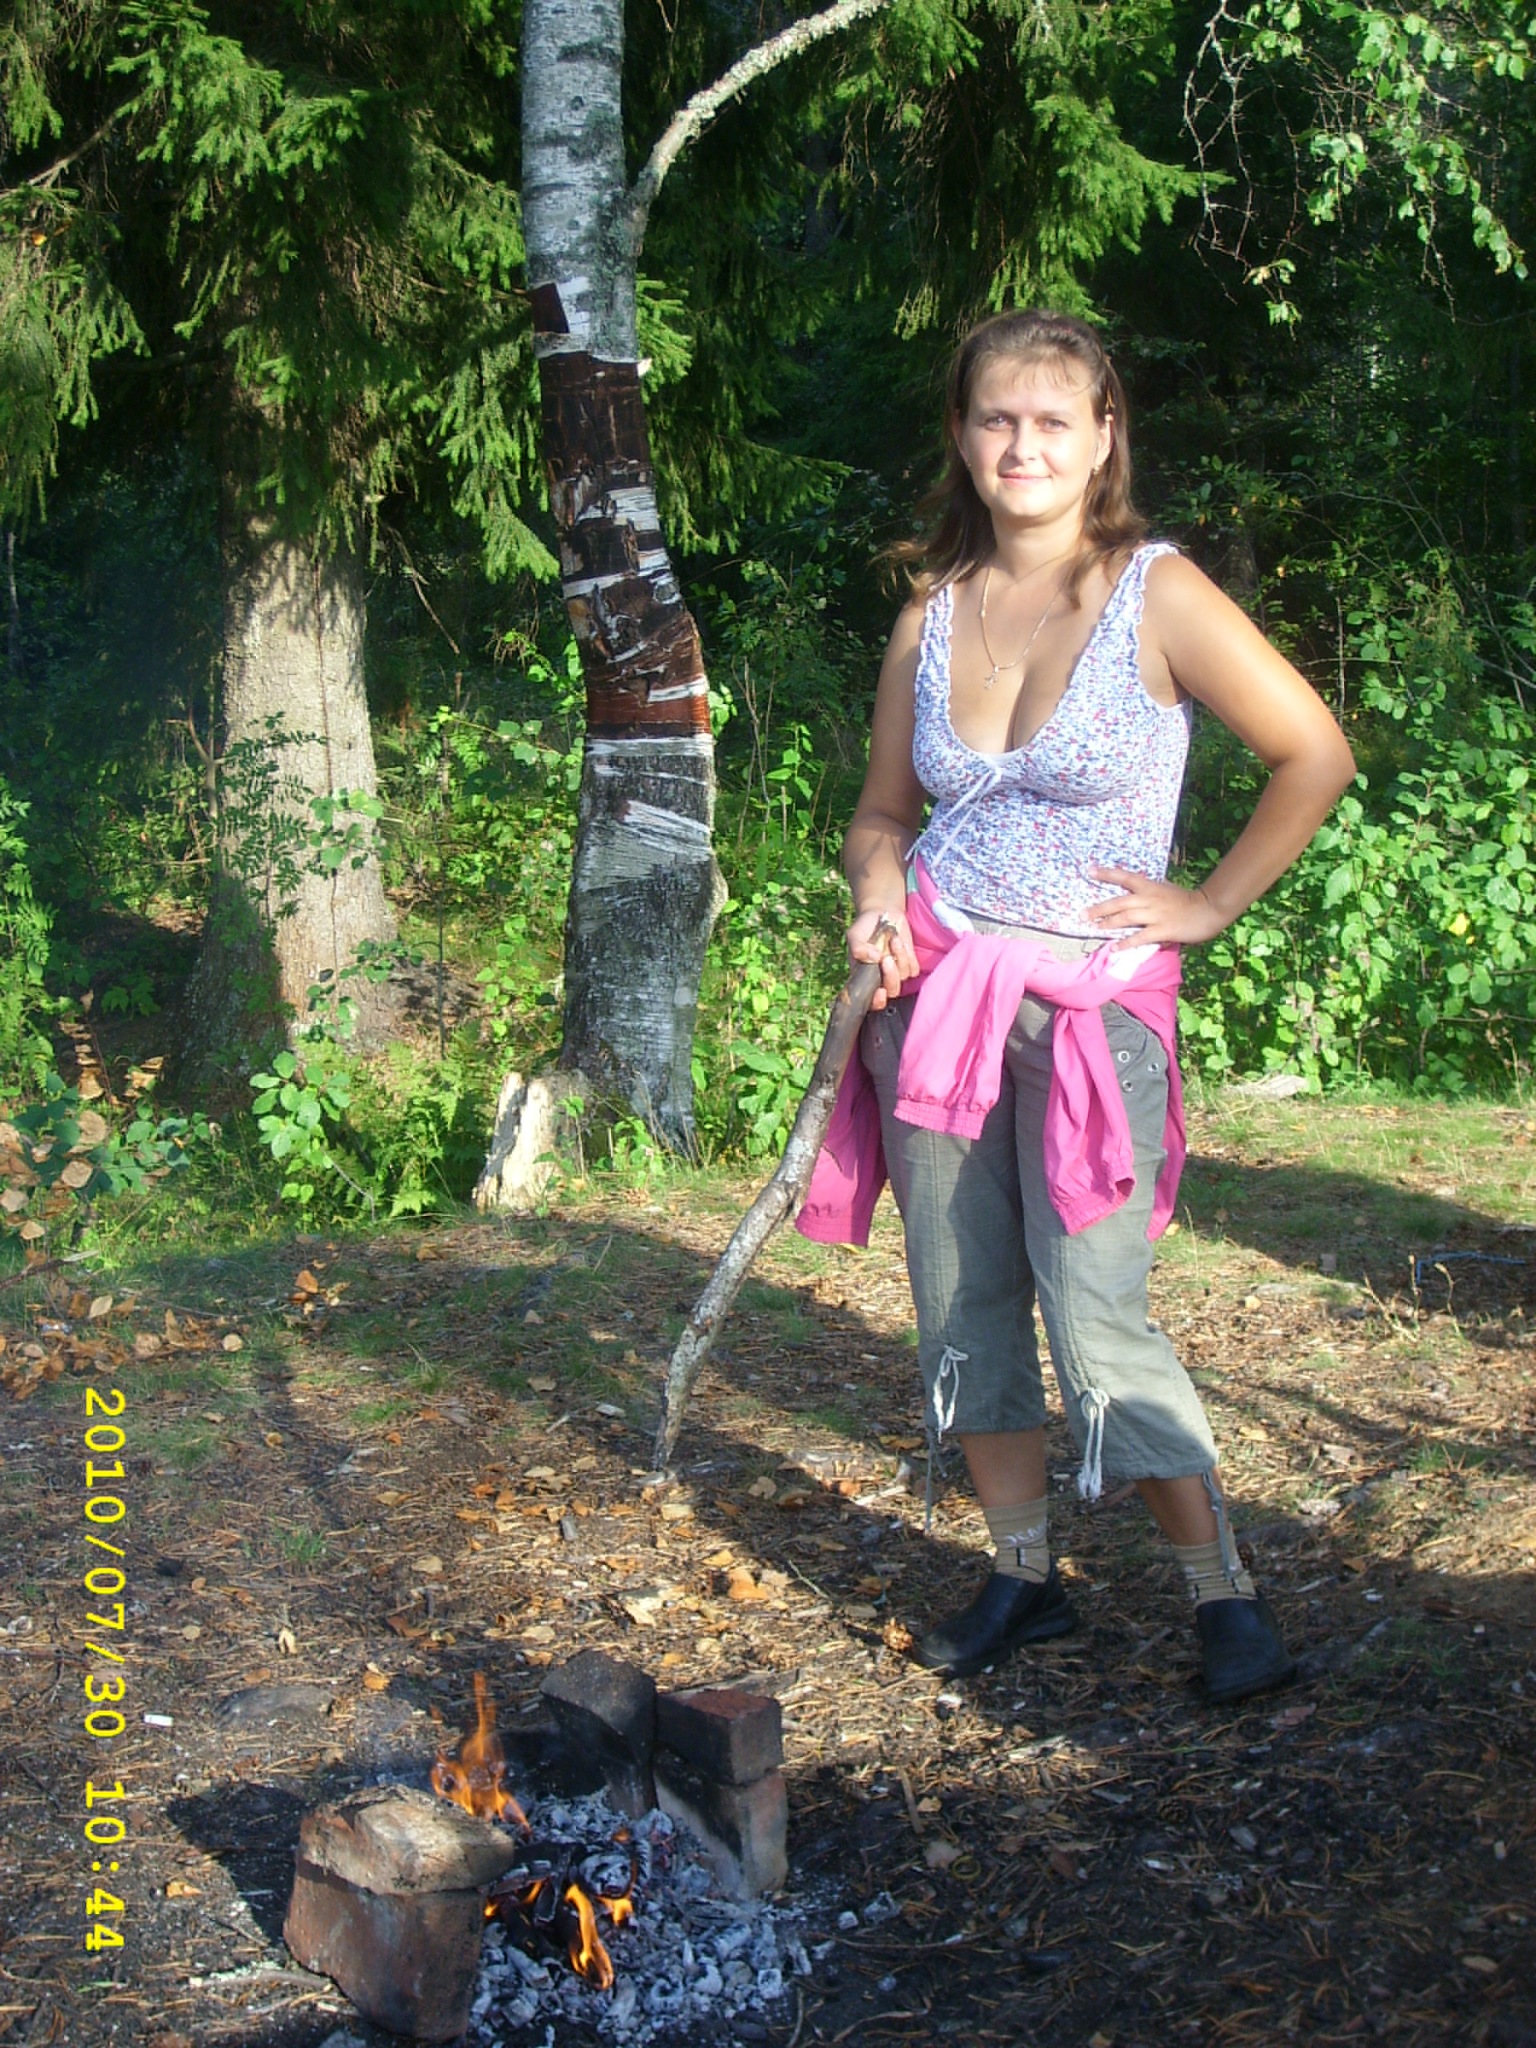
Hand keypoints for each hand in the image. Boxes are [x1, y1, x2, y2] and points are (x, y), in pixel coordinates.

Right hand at [847, 907, 917, 1008]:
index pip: (871, 1001)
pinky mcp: (909, 962)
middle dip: (890, 976)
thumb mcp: (854, 935)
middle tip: (886, 958)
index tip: (880, 991)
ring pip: (903, 976)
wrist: (882, 913)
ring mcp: (896, 971)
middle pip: (891, 991)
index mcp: (864, 977)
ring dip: (899, 957)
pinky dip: (908, 955)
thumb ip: (858, 948)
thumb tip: (873, 959)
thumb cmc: (864, 927)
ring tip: (892, 939)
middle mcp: (881, 978)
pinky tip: (898, 941)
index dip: (877, 1002)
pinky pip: (913, 968)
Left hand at [1085, 867, 1227, 949]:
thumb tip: (1133, 901)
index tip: (1089, 871)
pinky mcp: (1162, 930)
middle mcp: (1149, 899)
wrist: (1208, 908)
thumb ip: (1149, 896)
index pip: (1125, 877)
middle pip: (1119, 902)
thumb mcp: (1165, 891)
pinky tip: (1115, 948)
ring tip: (1094, 929)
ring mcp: (1155, 915)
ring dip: (1108, 924)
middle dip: (1099, 908)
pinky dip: (1126, 942)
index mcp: (1150, 886)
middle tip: (1082, 915)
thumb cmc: (1186, 900)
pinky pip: (1140, 937)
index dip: (1106, 874)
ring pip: (1126, 918)